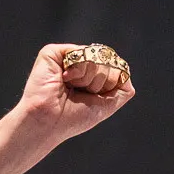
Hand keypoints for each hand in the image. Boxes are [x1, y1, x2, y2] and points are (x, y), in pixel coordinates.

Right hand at [15, 43, 135, 143]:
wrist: (49, 121)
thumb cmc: (73, 118)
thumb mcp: (107, 105)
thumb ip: (123, 89)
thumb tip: (125, 69)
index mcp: (91, 77)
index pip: (116, 68)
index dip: (110, 84)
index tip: (93, 98)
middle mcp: (80, 65)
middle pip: (109, 60)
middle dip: (100, 82)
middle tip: (80, 94)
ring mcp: (68, 57)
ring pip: (98, 56)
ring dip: (88, 78)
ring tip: (70, 88)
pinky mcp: (55, 52)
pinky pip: (82, 52)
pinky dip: (79, 70)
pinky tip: (64, 79)